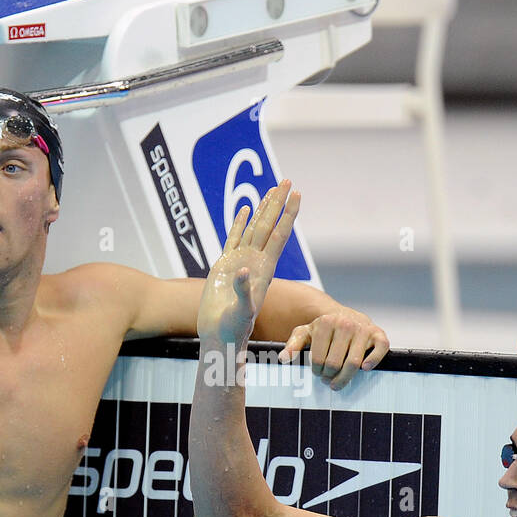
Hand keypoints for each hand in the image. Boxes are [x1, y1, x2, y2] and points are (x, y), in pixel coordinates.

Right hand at [198, 181, 300, 345]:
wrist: (220, 336)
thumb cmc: (234, 328)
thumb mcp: (242, 311)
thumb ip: (243, 290)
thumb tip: (242, 270)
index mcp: (264, 269)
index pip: (279, 235)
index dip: (288, 214)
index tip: (296, 194)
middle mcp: (255, 261)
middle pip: (269, 225)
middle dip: (278, 203)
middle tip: (287, 180)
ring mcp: (240, 261)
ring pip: (253, 228)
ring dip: (262, 209)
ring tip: (271, 189)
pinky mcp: (224, 265)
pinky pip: (233, 237)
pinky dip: (238, 222)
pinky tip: (244, 209)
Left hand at [279, 311, 388, 390]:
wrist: (347, 316)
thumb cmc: (325, 330)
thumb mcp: (305, 333)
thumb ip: (293, 345)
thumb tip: (283, 358)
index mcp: (326, 323)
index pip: (318, 359)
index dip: (316, 372)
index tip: (317, 373)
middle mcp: (345, 323)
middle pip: (335, 364)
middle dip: (329, 376)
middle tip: (327, 380)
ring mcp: (363, 329)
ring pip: (354, 363)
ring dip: (345, 378)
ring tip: (338, 383)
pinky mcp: (378, 333)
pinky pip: (380, 350)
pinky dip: (372, 361)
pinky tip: (365, 368)